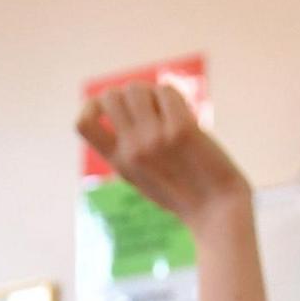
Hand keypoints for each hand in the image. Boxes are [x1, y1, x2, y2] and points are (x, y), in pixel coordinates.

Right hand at [77, 82, 250, 232]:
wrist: (217, 211)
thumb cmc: (181, 192)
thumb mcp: (141, 175)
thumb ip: (124, 147)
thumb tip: (114, 102)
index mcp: (118, 162)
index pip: (81, 123)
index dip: (92, 106)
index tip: (110, 110)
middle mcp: (132, 149)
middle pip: (109, 96)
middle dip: (127, 94)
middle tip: (149, 108)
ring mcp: (156, 138)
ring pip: (135, 88)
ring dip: (151, 92)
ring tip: (167, 109)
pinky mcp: (183, 130)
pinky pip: (166, 91)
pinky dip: (174, 95)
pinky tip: (185, 112)